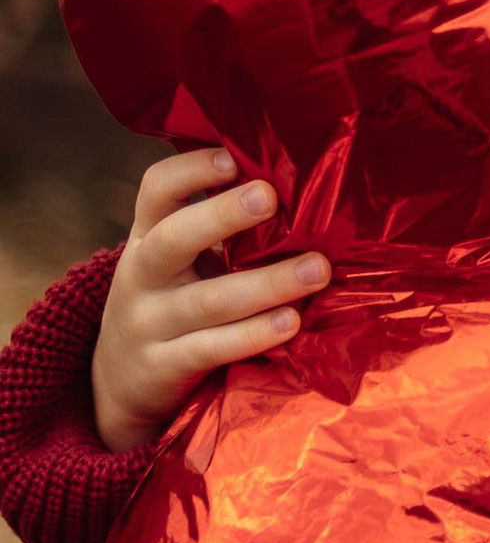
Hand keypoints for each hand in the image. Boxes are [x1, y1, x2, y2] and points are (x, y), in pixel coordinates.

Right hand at [90, 151, 331, 452]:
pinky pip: (211, 348)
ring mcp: (148, 324)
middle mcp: (141, 276)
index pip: (156, 190)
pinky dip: (253, 335)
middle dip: (222, 215)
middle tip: (270, 196)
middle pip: (173, 238)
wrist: (119, 383)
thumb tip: (299, 190)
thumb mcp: (176, 263)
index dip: (190, 169)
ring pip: (206, 300)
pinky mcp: (163, 367)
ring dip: (266, 284)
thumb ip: (216, 232)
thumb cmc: (170, 303)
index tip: (232, 159)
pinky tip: (291, 323)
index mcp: (147, 237)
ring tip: (316, 270)